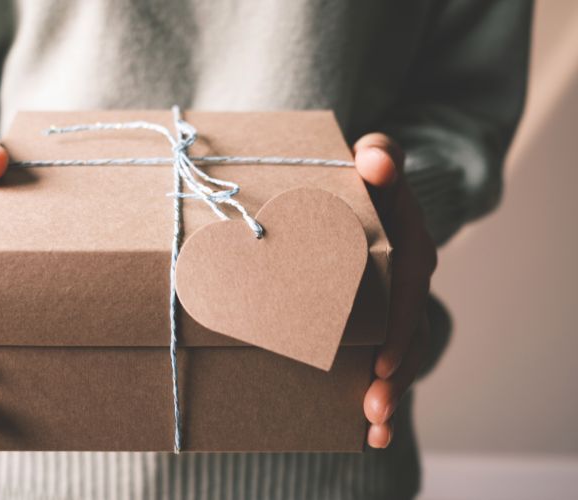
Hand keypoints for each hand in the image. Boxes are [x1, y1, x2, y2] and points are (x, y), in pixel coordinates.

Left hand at [353, 133, 437, 448]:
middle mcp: (411, 281)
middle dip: (394, 377)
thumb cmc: (362, 179)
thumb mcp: (372, 160)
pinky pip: (388, 359)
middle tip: (373, 411)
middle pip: (407, 335)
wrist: (364, 194)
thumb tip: (373, 160)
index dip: (398, 329)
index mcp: (411, 247)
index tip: (378, 364)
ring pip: (402, 356)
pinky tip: (370, 434)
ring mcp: (398, 304)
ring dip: (389, 395)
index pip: (410, 291)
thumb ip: (378, 153)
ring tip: (373, 430)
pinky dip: (382, 394)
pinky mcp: (380, 319)